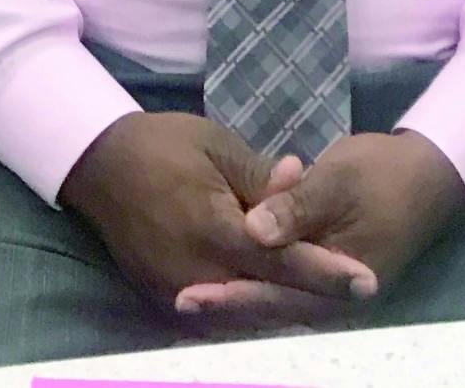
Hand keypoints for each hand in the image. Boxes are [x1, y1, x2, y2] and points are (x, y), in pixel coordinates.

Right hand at [59, 113, 375, 325]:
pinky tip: (276, 301)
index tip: (365, 282)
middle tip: (359, 293)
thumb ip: (261, 178)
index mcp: (211, 230)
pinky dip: (249, 311)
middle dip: (313, 299)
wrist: (99, 164)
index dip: (325, 273)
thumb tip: (300, 182)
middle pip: (267, 300)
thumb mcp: (217, 146)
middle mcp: (195, 274)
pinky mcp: (163, 299)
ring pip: (243, 318)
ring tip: (328, 298)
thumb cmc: (163, 145)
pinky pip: (217, 319)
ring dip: (283, 308)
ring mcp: (176, 293)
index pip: (281, 260)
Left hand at [175, 131, 464, 326]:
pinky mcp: (322, 275)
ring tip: (187, 292)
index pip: (277, 300)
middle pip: (271, 309)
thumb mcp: (339, 183)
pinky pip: (282, 287)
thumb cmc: (381, 175)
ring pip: (274, 301)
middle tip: (178, 298)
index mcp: (341, 287)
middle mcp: (334, 301)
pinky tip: (220, 273)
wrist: (425, 177)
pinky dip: (253, 281)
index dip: (232, 298)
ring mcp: (329, 291)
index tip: (189, 296)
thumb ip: (297, 208)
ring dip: (236, 294)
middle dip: (226, 303)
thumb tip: (252, 231)